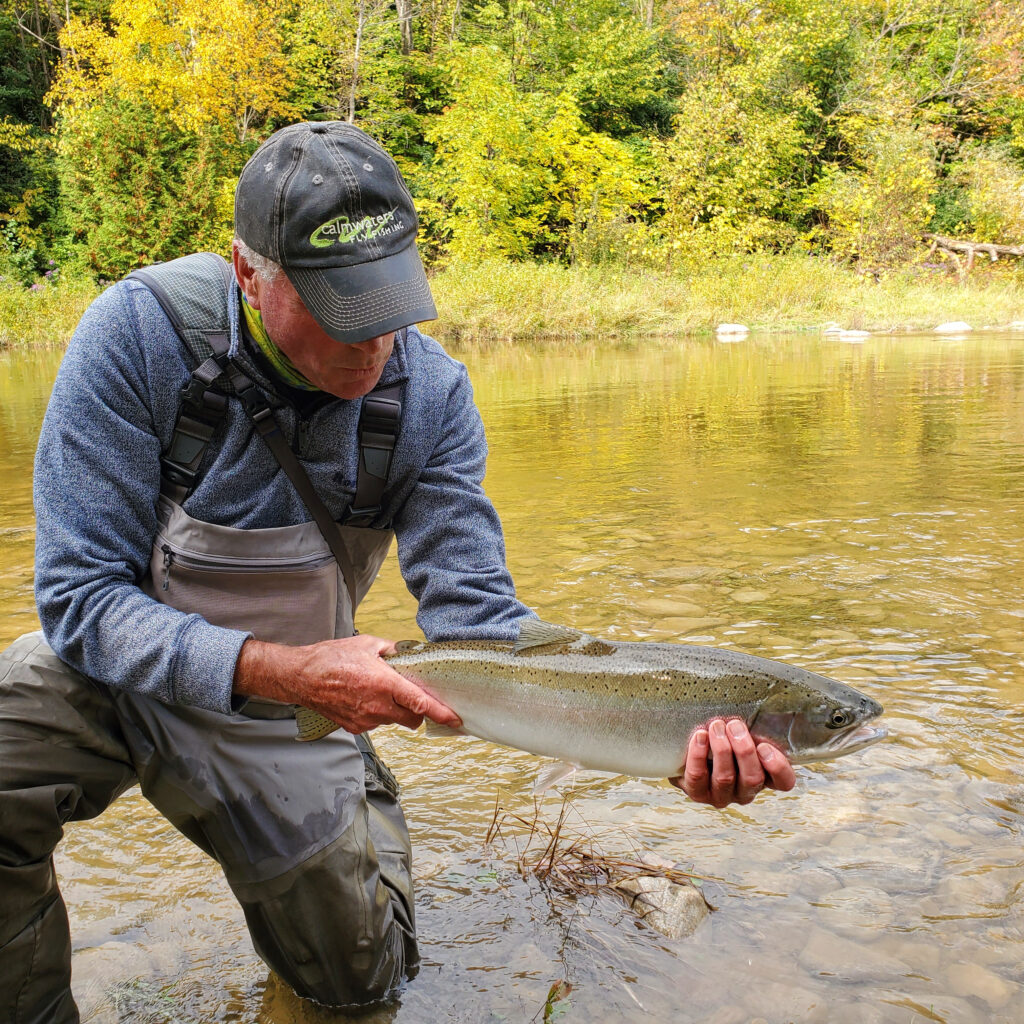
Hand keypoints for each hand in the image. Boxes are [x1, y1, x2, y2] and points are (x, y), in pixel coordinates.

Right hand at [233, 635, 461, 733]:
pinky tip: (365, 698)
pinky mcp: (355, 727)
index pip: (420, 704)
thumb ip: (394, 650)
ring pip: (394, 721)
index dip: (440, 713)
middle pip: (412, 719)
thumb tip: (410, 653)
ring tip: (379, 690)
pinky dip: (378, 713)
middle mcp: (377, 706)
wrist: (301, 677)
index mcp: (384, 684)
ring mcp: (365, 720)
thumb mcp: (368, 645)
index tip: (454, 719)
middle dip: (417, 710)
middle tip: (413, 695)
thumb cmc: (332, 658)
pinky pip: (376, 723)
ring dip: (395, 710)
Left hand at [669, 718, 795, 807]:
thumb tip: (757, 692)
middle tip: (734, 725)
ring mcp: (721, 795)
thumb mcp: (740, 729)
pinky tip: (699, 737)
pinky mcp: (697, 792)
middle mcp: (745, 790)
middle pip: (753, 778)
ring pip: (725, 778)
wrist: (687, 751)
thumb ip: (753, 722)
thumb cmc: (721, 734)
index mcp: (763, 776)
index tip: (764, 746)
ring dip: (721, 750)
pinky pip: (698, 778)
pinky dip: (698, 756)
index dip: (778, 767)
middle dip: (743, 750)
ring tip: (716, 726)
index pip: (784, 781)